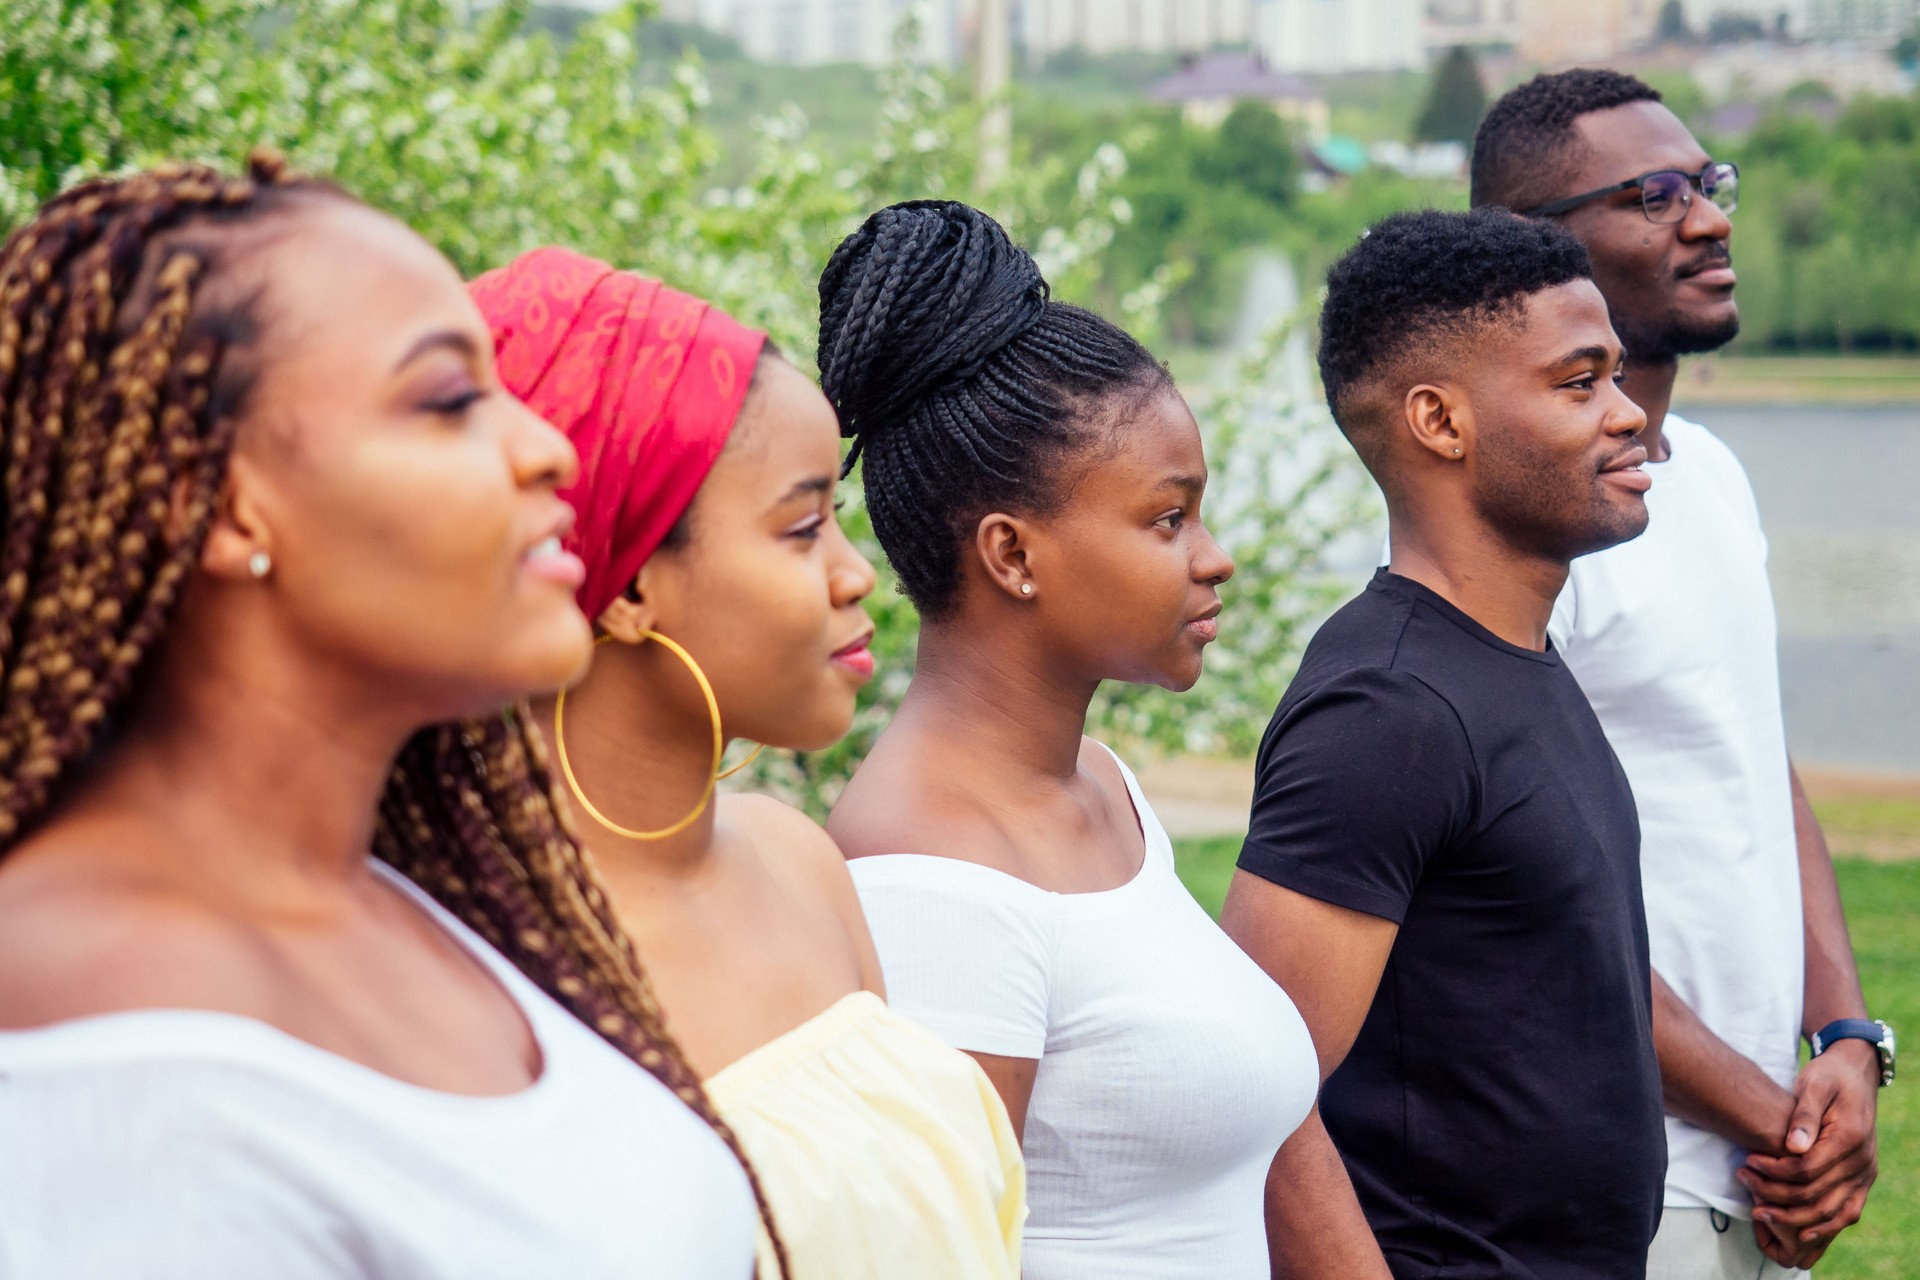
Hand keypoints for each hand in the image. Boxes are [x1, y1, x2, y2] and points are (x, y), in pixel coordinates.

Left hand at [1738, 1040, 1878, 1262]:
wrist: (1855, 1076)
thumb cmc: (1829, 1077)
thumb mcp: (1814, 1085)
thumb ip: (1804, 1115)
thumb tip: (1793, 1146)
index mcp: (1849, 1139)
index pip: (1806, 1169)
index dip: (1774, 1170)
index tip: (1747, 1161)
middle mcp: (1862, 1163)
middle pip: (1814, 1194)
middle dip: (1774, 1193)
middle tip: (1743, 1179)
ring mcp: (1865, 1175)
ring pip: (1830, 1211)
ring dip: (1793, 1216)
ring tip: (1758, 1210)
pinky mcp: (1862, 1181)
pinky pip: (1847, 1213)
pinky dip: (1824, 1226)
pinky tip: (1798, 1231)